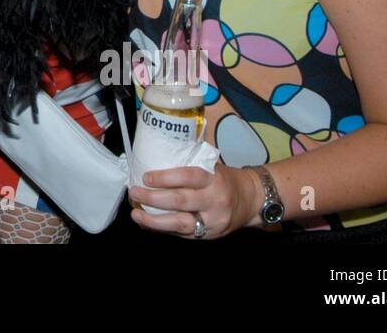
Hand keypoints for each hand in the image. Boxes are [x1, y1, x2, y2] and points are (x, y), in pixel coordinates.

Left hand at [128, 164, 261, 239]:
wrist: (252, 201)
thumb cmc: (225, 179)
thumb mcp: (213, 166)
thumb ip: (190, 161)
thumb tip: (158, 151)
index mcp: (214, 179)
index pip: (189, 177)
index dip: (165, 178)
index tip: (146, 177)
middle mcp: (214, 200)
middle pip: (180, 201)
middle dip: (153, 198)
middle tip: (134, 192)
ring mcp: (212, 221)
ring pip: (180, 223)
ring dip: (154, 220)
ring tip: (136, 214)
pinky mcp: (208, 236)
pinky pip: (182, 235)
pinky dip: (162, 229)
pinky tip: (147, 224)